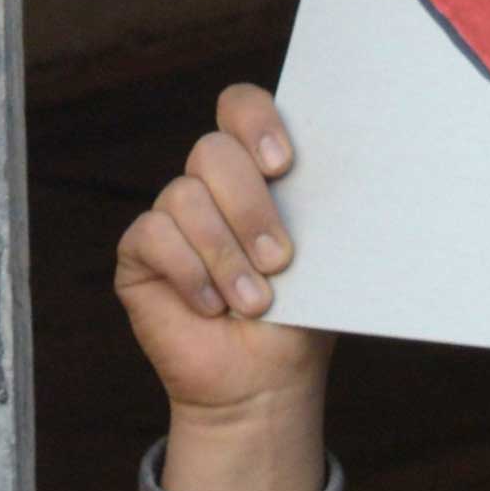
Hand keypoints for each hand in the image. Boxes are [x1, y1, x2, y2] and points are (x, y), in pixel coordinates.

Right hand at [108, 85, 329, 490]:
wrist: (264, 381)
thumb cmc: (302, 317)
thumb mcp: (323, 261)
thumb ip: (320, 213)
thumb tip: (349, 185)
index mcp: (260, 174)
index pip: (241, 109)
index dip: (255, 122)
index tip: (283, 164)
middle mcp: (211, 185)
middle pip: (212, 152)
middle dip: (251, 208)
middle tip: (281, 261)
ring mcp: (172, 215)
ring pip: (184, 197)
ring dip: (225, 255)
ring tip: (254, 302)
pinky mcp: (140, 252)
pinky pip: (154, 236)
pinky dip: (190, 275)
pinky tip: (212, 307)